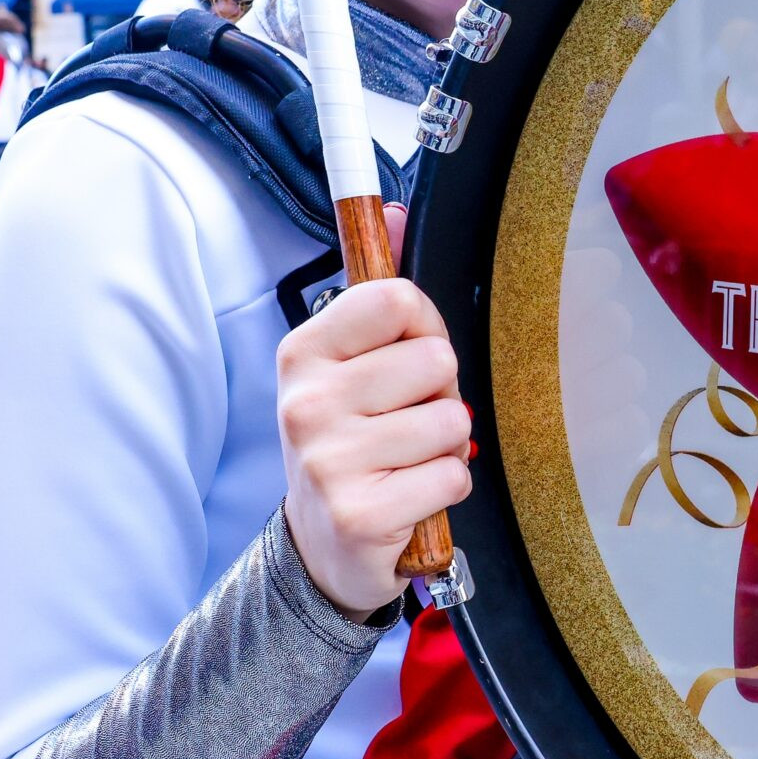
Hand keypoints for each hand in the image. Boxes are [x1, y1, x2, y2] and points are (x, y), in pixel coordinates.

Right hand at [275, 207, 468, 621]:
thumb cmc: (348, 445)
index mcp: (304, 353)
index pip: (397, 298)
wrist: (322, 548)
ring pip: (452, 420)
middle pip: (436, 359)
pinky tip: (411, 497)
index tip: (409, 353)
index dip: (425, 325)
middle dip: (441, 393)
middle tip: (408, 421)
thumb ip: (376, 293)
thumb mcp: (349, 366)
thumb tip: (394, 210)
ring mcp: (330, 461)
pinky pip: (453, 475)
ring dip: (447, 446)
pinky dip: (446, 489)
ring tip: (408, 461)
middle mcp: (308, 402)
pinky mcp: (362, 514)